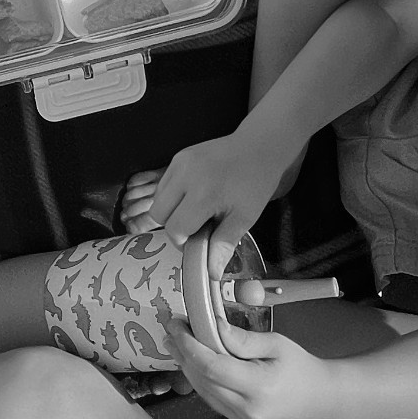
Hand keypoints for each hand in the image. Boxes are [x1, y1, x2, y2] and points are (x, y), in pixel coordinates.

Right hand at [124, 133, 279, 274]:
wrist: (259, 145)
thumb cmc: (255, 182)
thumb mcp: (245, 216)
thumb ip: (223, 244)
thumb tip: (211, 273)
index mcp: (203, 194)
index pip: (175, 228)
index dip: (184, 241)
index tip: (200, 239)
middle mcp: (185, 176)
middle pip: (158, 214)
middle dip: (174, 226)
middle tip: (196, 226)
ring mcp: (179, 163)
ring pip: (158, 199)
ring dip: (171, 211)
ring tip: (197, 209)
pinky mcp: (178, 157)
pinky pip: (164, 184)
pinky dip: (173, 196)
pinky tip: (194, 194)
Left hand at [169, 316, 331, 418]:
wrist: (321, 398)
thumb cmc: (301, 367)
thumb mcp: (276, 344)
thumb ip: (242, 339)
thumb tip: (213, 327)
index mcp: (260, 387)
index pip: (212, 367)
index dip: (190, 345)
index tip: (177, 325)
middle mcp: (248, 409)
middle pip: (203, 380)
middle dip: (182, 352)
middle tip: (171, 328)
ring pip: (203, 391)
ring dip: (186, 366)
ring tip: (175, 342)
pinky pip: (212, 399)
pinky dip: (199, 378)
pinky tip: (192, 361)